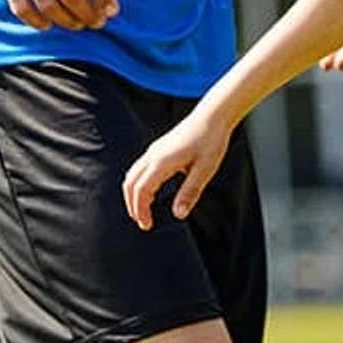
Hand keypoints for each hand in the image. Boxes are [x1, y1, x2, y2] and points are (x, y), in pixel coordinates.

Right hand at [123, 114, 234, 229]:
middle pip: (130, 183)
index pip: (142, 190)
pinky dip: (138, 184)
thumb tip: (179, 214)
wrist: (212, 116)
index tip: (147, 225)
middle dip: (133, 205)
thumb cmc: (211, 141)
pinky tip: (149, 192)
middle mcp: (153, 155)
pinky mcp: (158, 148)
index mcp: (162, 161)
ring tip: (143, 211)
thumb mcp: (204, 170)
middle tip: (143, 222)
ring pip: (132, 175)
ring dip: (133, 194)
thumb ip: (190, 192)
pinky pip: (139, 168)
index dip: (141, 210)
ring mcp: (154, 150)